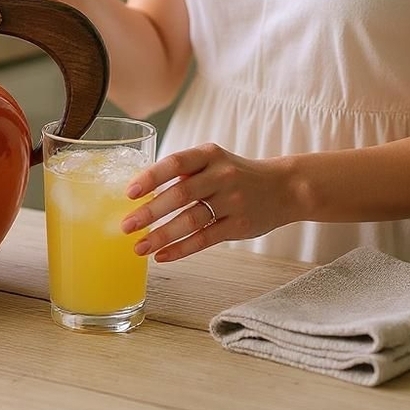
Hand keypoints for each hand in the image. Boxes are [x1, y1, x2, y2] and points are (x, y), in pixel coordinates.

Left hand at [120, 143, 287, 261]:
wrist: (283, 187)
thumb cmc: (237, 174)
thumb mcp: (214, 161)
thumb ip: (185, 171)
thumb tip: (143, 192)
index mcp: (210, 154)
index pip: (176, 162)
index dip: (151, 177)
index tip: (130, 192)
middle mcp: (221, 175)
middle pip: (180, 194)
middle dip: (150, 212)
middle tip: (126, 225)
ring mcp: (232, 201)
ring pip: (191, 220)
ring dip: (162, 236)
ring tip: (139, 247)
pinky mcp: (239, 226)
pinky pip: (205, 239)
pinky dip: (181, 249)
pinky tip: (162, 256)